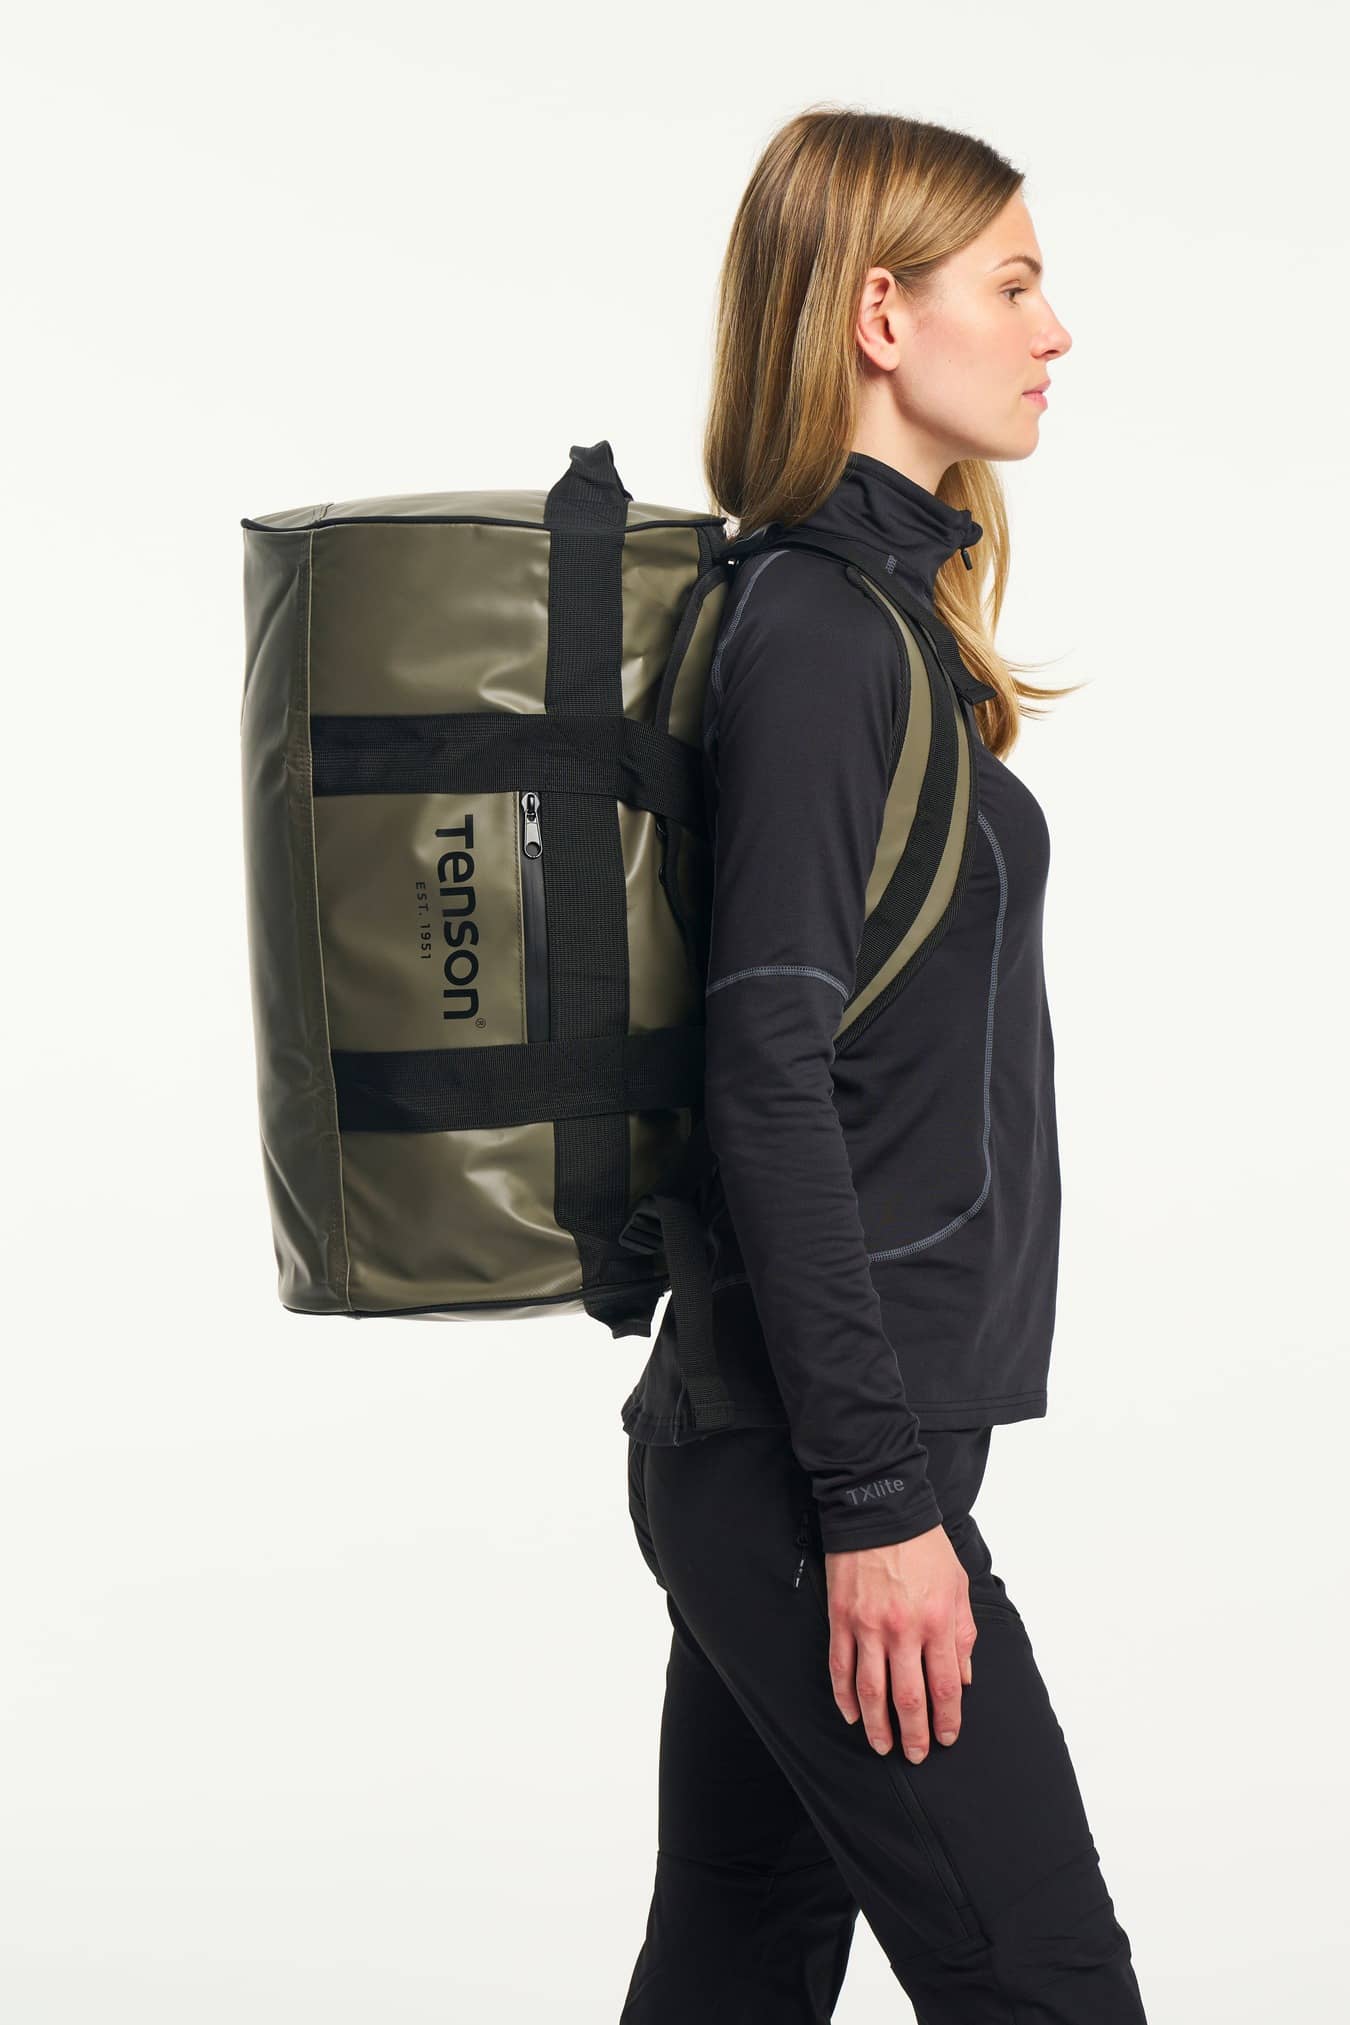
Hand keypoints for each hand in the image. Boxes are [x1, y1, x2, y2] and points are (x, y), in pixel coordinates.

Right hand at [823, 1525, 974, 1759]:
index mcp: (938, 1621)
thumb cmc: (924, 1546)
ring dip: (877, 1725)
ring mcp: (868, 1626)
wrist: (880, 1511)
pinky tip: (851, 1714)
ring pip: (872, 1690)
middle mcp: (904, 1629)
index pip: (945, 1687)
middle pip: (909, 1698)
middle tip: (914, 1755)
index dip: (946, 1720)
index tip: (946, 1738)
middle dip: (913, 1734)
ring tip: (882, 1745)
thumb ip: (963, 1634)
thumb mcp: (958, 1585)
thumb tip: (963, 1679)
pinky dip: (844, 1695)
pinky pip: (841, 1666)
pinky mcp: (841, 1618)